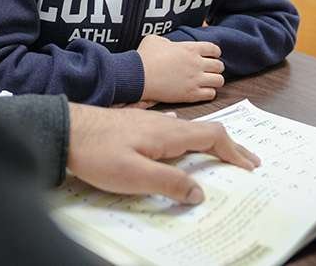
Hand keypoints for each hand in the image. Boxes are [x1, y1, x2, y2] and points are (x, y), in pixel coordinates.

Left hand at [67, 103, 259, 203]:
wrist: (65, 128)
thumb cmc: (97, 152)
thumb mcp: (134, 175)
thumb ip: (169, 183)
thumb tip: (200, 192)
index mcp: (168, 133)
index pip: (212, 137)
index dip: (235, 151)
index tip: (251, 165)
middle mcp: (163, 123)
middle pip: (205, 132)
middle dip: (228, 148)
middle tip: (246, 162)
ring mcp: (148, 122)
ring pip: (188, 131)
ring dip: (208, 145)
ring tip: (219, 159)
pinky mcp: (135, 126)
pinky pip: (171, 132)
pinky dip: (187, 143)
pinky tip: (180, 150)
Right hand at [137, 35, 223, 102]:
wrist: (138, 77)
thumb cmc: (144, 58)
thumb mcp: (155, 40)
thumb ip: (167, 41)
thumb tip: (168, 44)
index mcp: (190, 48)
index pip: (214, 49)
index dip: (214, 52)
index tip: (211, 55)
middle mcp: (196, 64)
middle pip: (219, 66)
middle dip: (215, 68)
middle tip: (209, 70)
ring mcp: (195, 80)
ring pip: (219, 81)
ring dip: (214, 81)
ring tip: (207, 82)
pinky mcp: (191, 94)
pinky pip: (211, 94)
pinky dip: (209, 93)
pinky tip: (201, 91)